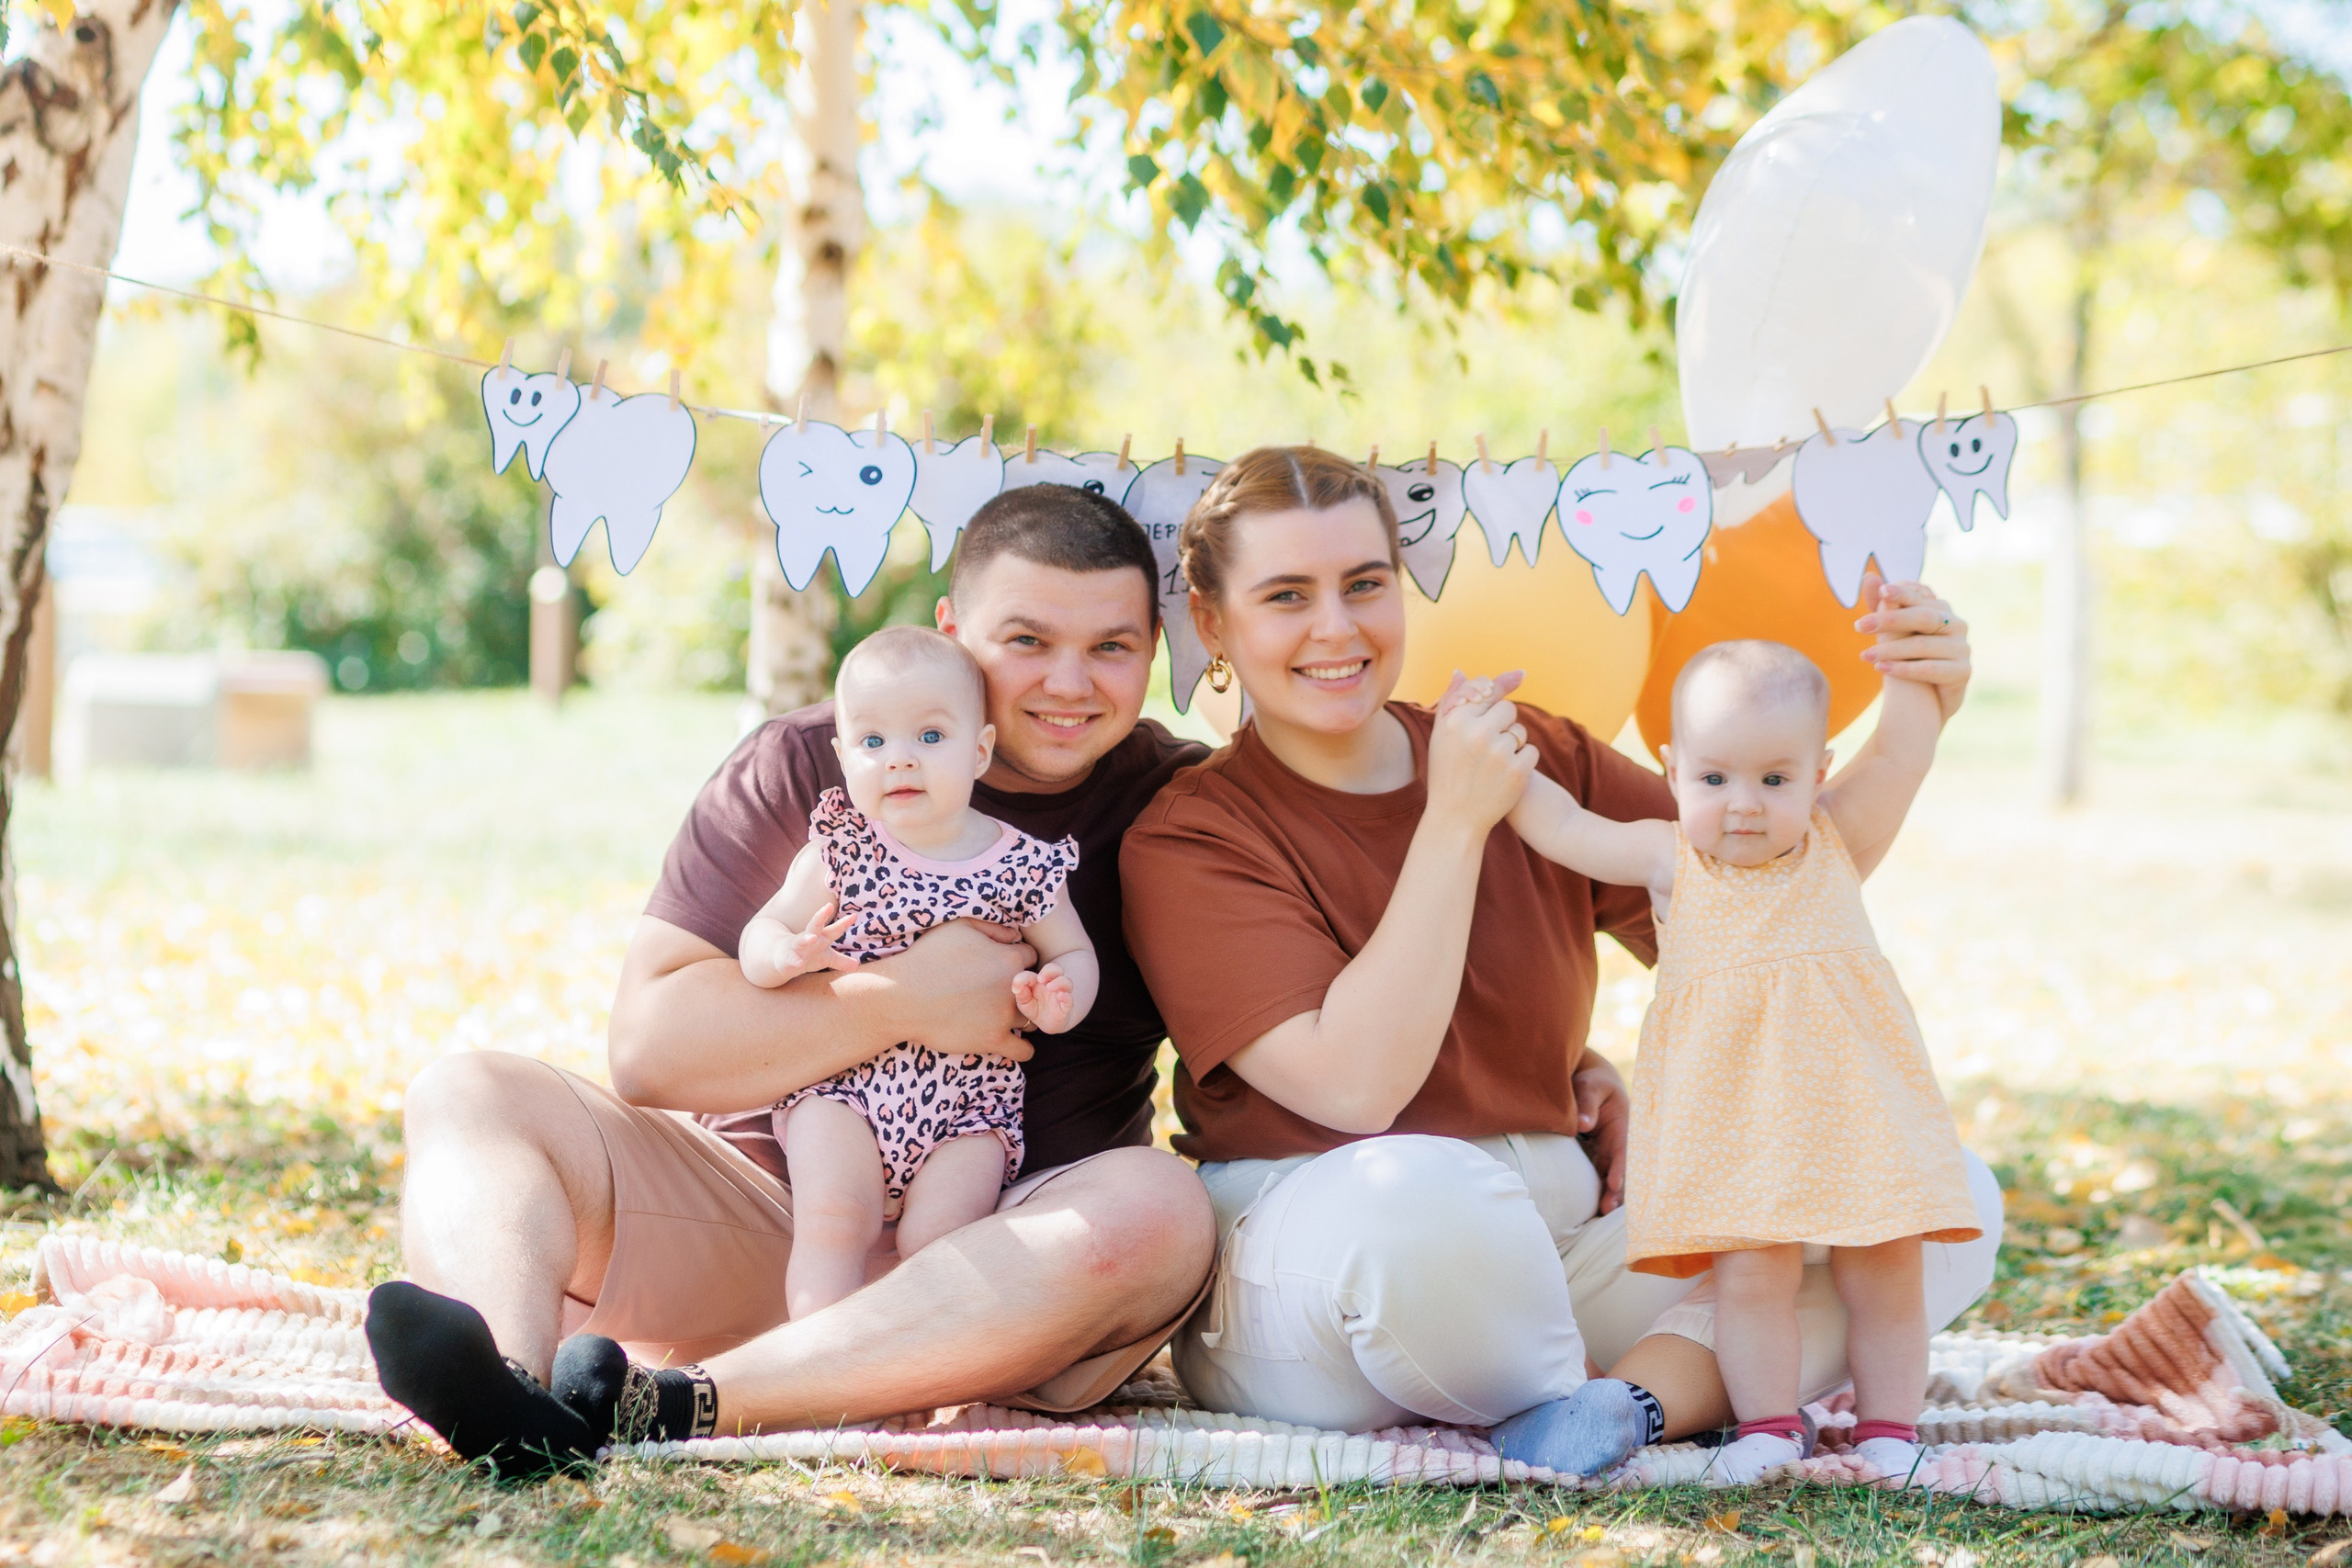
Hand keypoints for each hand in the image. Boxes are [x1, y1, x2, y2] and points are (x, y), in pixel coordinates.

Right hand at [774, 898, 858, 976]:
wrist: (782, 959)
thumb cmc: (807, 954)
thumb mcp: (825, 958)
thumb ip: (840, 961)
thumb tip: (856, 965)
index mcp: (820, 938)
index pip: (833, 929)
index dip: (843, 923)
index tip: (854, 916)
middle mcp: (809, 939)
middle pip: (815, 926)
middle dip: (821, 916)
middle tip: (829, 906)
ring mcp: (797, 947)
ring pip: (801, 940)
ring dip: (807, 938)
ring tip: (812, 938)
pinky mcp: (787, 958)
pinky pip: (791, 959)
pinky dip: (794, 961)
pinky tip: (798, 964)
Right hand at [865, 918, 1038, 1059]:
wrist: (903, 996)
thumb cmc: (927, 957)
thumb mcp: (959, 927)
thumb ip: (993, 928)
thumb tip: (1015, 936)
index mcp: (1009, 958)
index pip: (1030, 958)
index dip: (1016, 960)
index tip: (1001, 966)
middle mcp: (1014, 988)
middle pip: (1034, 989)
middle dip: (1023, 989)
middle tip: (1002, 991)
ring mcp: (1004, 1016)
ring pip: (1030, 1018)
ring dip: (1021, 1015)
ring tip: (1003, 1014)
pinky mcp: (993, 1040)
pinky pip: (1024, 1050)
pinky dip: (1022, 1047)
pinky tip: (1012, 1040)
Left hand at [1011, 961, 1075, 1032]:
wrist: (1047, 1023)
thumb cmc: (1034, 1008)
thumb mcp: (1023, 1001)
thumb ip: (1020, 991)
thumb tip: (1016, 986)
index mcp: (1042, 980)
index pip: (1041, 969)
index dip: (1032, 974)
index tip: (1024, 982)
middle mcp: (1054, 984)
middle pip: (1057, 969)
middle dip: (1050, 971)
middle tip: (1040, 979)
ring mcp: (1061, 995)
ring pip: (1067, 983)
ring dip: (1059, 982)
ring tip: (1049, 987)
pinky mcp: (1065, 1008)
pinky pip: (1070, 1000)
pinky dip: (1066, 997)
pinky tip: (1060, 996)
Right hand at [1425, 670, 1536, 833]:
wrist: (1456, 818)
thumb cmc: (1447, 773)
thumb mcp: (1442, 736)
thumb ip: (1452, 701)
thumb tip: (1461, 671)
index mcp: (1456, 721)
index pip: (1488, 693)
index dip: (1496, 696)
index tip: (1516, 681)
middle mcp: (1476, 733)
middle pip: (1508, 709)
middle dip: (1504, 724)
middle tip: (1488, 746)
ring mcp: (1498, 752)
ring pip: (1521, 731)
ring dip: (1514, 744)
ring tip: (1493, 765)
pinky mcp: (1517, 771)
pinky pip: (1531, 751)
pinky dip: (1523, 763)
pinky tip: (1506, 776)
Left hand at [1572, 1052, 1629, 1214]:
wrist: (1589, 1082)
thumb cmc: (1591, 1082)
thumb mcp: (1590, 1086)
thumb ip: (1586, 1103)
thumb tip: (1583, 1124)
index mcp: (1622, 1125)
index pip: (1623, 1149)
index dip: (1620, 1168)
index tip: (1614, 1183)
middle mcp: (1619, 1142)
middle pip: (1621, 1170)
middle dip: (1617, 1190)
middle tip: (1608, 1209)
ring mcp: (1610, 1152)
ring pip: (1611, 1177)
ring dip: (1609, 1196)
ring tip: (1601, 1215)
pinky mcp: (1599, 1158)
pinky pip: (1601, 1176)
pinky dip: (1600, 1192)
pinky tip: (1594, 1211)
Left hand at [1856, 575, 1970, 722]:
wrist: (1928, 698)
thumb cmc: (1909, 657)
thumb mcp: (1893, 631)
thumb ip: (1883, 606)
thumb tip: (1868, 576)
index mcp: (1940, 609)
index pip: (1920, 597)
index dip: (1902, 593)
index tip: (1881, 592)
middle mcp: (1956, 625)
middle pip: (1923, 618)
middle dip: (1890, 620)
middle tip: (1860, 626)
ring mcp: (1962, 648)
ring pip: (1923, 645)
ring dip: (1891, 650)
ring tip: (1864, 655)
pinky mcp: (1963, 672)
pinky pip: (1931, 669)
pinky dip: (1904, 668)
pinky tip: (1881, 669)